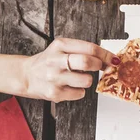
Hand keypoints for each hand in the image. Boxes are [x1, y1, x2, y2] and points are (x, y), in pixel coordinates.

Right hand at [0, 38, 118, 101]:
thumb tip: (110, 61)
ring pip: (87, 81)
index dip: (106, 55)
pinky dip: (79, 91)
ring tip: (78, 78)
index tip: (114, 60)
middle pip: (88, 62)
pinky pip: (79, 94)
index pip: (90, 48)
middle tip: (100, 68)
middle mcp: (56, 60)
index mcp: (60, 45)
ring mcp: (55, 78)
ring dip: (88, 80)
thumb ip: (84, 52)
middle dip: (99, 66)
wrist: (25, 76)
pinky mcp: (54, 93)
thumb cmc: (49, 62)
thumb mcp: (63, 49)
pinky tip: (70, 87)